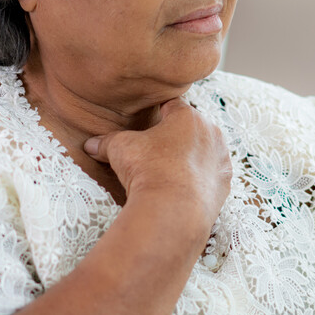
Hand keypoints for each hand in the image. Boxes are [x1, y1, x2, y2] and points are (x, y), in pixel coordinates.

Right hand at [83, 98, 231, 229]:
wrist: (173, 210)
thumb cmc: (148, 170)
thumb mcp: (120, 149)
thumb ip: (106, 142)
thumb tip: (90, 145)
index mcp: (188, 116)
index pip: (172, 104)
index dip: (158, 111)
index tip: (150, 119)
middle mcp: (210, 133)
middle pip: (191, 128)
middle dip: (175, 136)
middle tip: (157, 148)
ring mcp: (221, 159)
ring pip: (204, 151)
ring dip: (190, 157)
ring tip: (170, 170)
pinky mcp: (224, 184)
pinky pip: (210, 175)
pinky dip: (199, 179)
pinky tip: (183, 188)